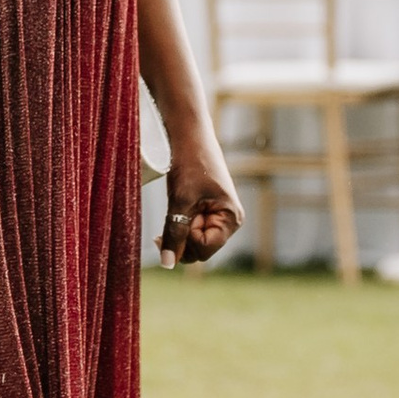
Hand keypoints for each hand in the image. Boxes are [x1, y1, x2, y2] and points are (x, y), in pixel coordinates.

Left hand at [158, 137, 241, 270]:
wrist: (188, 133)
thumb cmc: (189, 162)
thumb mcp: (180, 200)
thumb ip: (174, 232)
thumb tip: (167, 264)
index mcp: (231, 218)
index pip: (204, 250)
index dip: (185, 241)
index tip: (175, 218)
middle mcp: (229, 220)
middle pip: (200, 250)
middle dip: (181, 239)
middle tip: (170, 215)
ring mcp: (219, 215)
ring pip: (193, 240)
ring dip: (179, 231)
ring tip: (174, 208)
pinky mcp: (207, 209)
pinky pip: (191, 228)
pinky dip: (179, 224)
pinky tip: (173, 213)